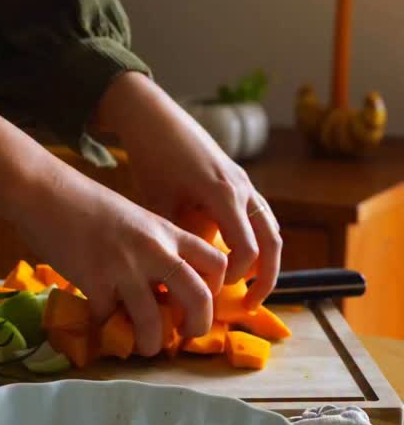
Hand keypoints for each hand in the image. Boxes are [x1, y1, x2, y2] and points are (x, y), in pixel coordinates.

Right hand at [22, 169, 226, 354]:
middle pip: (198, 297)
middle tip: (186, 336)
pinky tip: (101, 323)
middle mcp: (154, 250)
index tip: (200, 301)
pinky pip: (109, 319)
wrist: (46, 191)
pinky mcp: (95, 281)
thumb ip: (152, 247)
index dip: (216, 288)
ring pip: (154, 321)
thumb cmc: (86, 202)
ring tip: (145, 347)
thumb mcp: (134, 219)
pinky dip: (106, 327)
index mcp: (167, 231)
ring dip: (152, 343)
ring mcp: (125, 267)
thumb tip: (160, 286)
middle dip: (198, 325)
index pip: (216, 262)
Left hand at [95, 74, 282, 308]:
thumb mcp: (159, 203)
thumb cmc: (153, 158)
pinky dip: (256, 239)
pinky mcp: (239, 179)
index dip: (236, 277)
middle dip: (266, 277)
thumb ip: (176, 240)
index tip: (216, 292)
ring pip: (270, 228)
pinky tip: (238, 257)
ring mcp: (244, 182)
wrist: (155, 118)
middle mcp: (242, 188)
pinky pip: (258, 215)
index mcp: (223, 194)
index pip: (247, 249)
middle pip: (271, 241)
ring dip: (266, 259)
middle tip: (252, 306)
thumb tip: (179, 280)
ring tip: (250, 288)